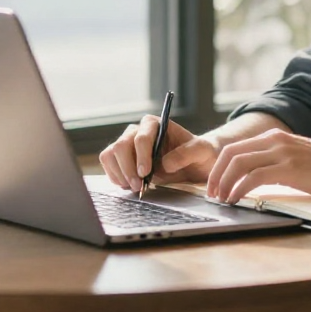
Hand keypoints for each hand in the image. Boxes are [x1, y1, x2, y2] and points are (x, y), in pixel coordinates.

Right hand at [98, 116, 219, 190]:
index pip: (141, 137)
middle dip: (127, 168)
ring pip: (110, 154)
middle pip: (120, 146)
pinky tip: (128, 185)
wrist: (195, 162)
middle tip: (138, 186)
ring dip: (119, 173)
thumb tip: (165, 164)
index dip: (141, 156)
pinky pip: (109, 164)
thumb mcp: (201, 151)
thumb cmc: (199, 152)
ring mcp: (128, 144)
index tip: (146, 173)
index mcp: (155, 123)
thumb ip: (187, 154)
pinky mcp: (122, 158)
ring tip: (134, 187)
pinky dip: (115, 177)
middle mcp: (137, 131)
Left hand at [206, 129, 310, 204]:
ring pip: (238, 163)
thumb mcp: (297, 159)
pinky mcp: (289, 167)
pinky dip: (239, 189)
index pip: (235, 148)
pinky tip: (237, 200)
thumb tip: (254, 179)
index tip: (215, 184)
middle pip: (230, 153)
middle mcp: (275, 140)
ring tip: (221, 199)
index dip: (219, 167)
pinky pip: (253, 177)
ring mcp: (282, 152)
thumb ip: (276, 162)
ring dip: (224, 183)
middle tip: (211, 193)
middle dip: (215, 175)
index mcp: (275, 137)